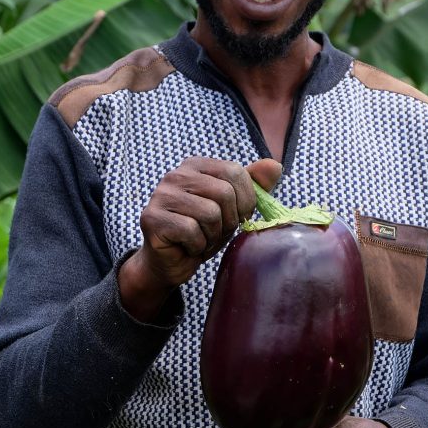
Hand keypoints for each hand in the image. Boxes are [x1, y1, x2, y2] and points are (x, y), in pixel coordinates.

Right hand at [119, 156, 281, 320]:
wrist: (172, 262)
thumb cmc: (204, 230)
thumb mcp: (233, 207)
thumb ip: (253, 185)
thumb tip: (275, 165)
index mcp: (196, 166)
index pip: (235, 172)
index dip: (245, 200)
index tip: (237, 216)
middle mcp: (176, 175)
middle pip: (224, 193)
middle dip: (228, 221)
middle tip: (215, 232)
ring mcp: (161, 195)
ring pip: (210, 213)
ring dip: (212, 236)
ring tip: (202, 239)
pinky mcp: (152, 218)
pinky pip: (191, 232)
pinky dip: (197, 246)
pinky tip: (188, 247)